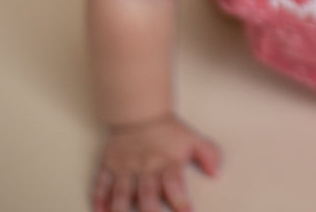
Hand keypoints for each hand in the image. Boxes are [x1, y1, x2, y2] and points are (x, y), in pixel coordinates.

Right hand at [91, 114, 220, 211]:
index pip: (174, 184)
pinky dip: (99, 199)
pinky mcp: (107, 167)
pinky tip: (100, 211)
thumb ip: (209, 154)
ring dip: (121, 210)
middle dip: (149, 211)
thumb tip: (216, 173)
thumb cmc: (168, 132)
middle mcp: (145, 168)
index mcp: (167, 163)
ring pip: (121, 192)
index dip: (180, 201)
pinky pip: (101, 184)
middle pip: (147, 193)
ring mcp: (124, 168)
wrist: (140, 113)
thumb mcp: (192, 139)